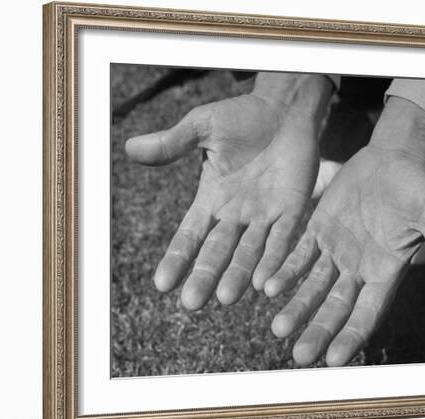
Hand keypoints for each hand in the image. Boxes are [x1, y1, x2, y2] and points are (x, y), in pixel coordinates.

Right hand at [125, 73, 332, 309]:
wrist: (285, 109)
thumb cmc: (242, 117)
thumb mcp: (203, 127)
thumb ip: (173, 142)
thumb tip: (130, 148)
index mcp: (212, 199)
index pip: (190, 235)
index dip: (177, 258)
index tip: (163, 283)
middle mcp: (236, 215)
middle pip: (217, 252)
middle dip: (205, 276)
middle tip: (192, 303)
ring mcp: (265, 216)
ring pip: (249, 252)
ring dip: (239, 275)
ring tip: (226, 297)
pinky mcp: (293, 210)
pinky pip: (282, 239)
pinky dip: (274, 259)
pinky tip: (265, 282)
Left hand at [265, 97, 424, 366]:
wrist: (390, 158)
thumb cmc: (416, 186)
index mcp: (386, 271)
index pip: (367, 313)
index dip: (351, 336)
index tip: (334, 360)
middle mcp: (358, 268)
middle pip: (335, 307)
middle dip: (318, 330)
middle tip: (299, 355)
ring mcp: (335, 250)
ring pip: (312, 285)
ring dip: (296, 306)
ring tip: (278, 328)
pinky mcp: (318, 230)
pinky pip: (299, 254)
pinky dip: (285, 270)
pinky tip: (267, 286)